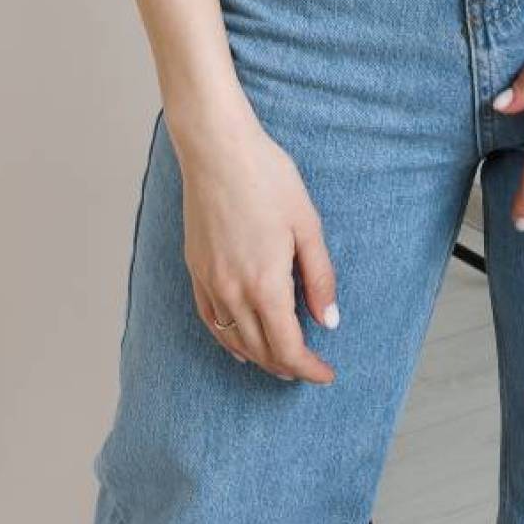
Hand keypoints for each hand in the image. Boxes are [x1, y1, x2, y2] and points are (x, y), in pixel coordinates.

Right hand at [168, 106, 341, 383]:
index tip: (326, 374)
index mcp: (266, 284)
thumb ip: (319, 277)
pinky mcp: (195, 269)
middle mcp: (233, 292)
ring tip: (282, 361)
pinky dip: (228, 341)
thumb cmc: (267, 178)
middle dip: (288, 367)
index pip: (289, 349)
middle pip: (262, 351)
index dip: (309, 368)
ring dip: (261, 358)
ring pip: (235, 341)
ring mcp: (210, 282)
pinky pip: (211, 320)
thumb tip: (328, 321)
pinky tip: (239, 345)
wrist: (218, 149)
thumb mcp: (307, 224)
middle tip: (310, 368)